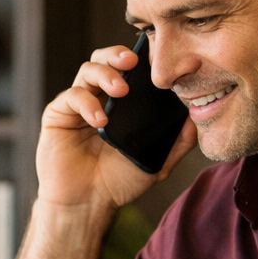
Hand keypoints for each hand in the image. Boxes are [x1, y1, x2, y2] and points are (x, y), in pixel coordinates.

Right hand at [37, 45, 197, 214]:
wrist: (88, 204)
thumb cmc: (119, 182)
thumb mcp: (157, 160)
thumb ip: (178, 139)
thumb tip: (198, 115)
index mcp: (122, 103)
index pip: (130, 69)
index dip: (143, 59)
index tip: (159, 60)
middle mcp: (99, 97)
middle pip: (106, 59)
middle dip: (119, 54)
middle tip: (133, 62)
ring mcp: (78, 104)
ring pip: (88, 70)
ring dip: (105, 74)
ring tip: (120, 90)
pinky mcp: (58, 114)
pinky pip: (71, 96)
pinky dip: (87, 104)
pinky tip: (100, 121)